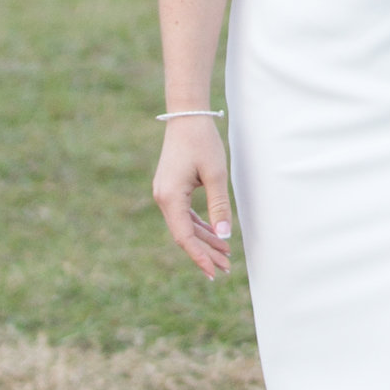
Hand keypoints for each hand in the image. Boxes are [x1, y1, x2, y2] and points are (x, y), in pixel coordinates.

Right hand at [153, 119, 234, 281]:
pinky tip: (214, 235)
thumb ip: (219, 207)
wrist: (186, 117)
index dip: (199, 257)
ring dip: (204, 240)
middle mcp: (163, 198)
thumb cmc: (202, 142)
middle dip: (205, 253)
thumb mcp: (216, 175)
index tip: (213, 272)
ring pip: (185, 226)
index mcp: (170, 197)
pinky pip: (184, 215)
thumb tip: (224, 237)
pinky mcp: (171, 189)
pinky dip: (200, 226)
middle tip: (226, 269)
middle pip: (184, 235)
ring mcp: (165, 194)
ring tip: (226, 255)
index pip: (184, 237)